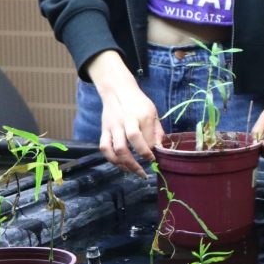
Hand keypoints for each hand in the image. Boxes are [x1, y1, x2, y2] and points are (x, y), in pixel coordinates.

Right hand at [88, 51, 162, 176]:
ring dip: (124, 164)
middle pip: (131, 141)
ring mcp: (114, 125)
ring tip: (132, 172)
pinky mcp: (104, 129)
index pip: (147, 137)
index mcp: (143, 115)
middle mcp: (127, 120)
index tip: (154, 159)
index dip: (150, 152)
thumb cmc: (139, 103)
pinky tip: (120, 165)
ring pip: (116, 148)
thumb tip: (160, 149)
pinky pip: (104, 147)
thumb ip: (157, 131)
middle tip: (144, 172)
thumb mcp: (153, 112)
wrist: (118, 90)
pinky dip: (111, 159)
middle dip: (138, 160)